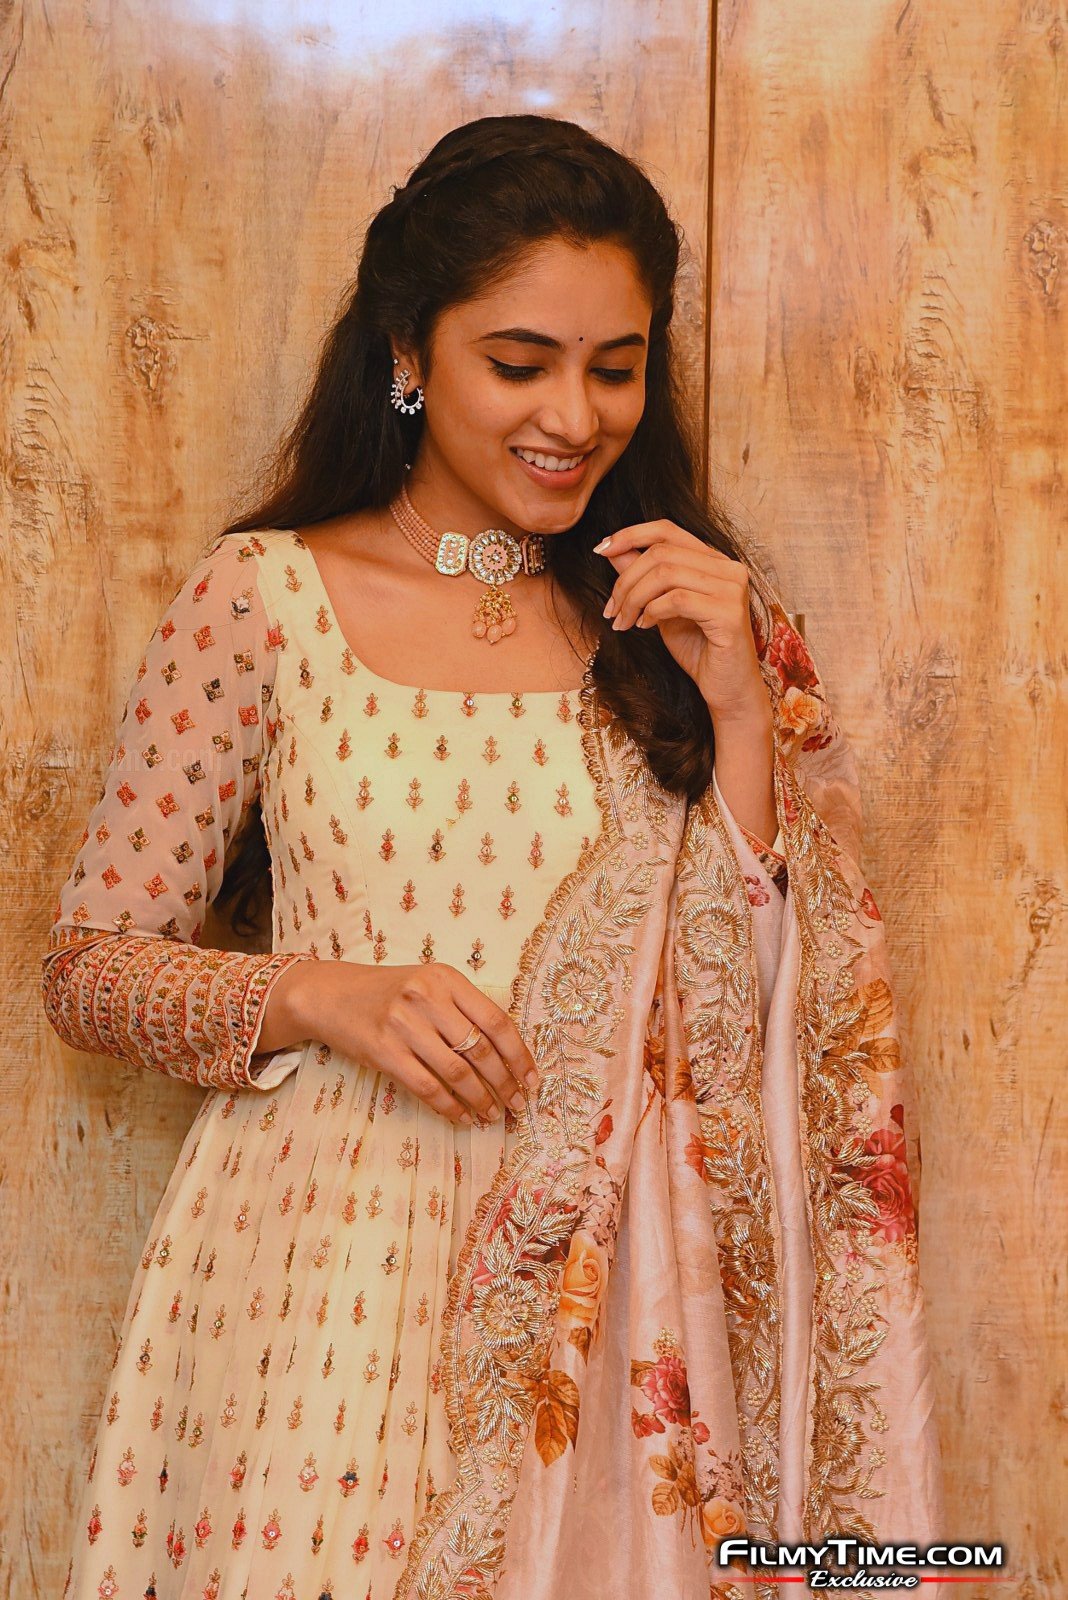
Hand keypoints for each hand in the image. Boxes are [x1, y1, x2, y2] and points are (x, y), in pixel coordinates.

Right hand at [264, 960, 538, 1125]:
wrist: (332, 995)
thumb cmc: (389, 992)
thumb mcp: (430, 984)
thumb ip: (464, 1007)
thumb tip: (508, 1052)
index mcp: (446, 979)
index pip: (496, 1020)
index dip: (519, 1055)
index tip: (532, 1079)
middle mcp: (426, 998)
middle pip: (480, 1050)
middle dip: (505, 1082)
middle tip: (517, 1104)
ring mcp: (403, 1026)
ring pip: (456, 1073)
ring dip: (481, 1099)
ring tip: (492, 1114)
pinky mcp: (384, 1052)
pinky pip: (427, 1088)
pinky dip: (450, 1107)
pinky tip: (462, 1116)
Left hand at [593, 521, 770, 724]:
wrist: (727, 690)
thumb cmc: (698, 650)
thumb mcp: (661, 608)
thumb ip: (643, 578)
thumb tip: (612, 550)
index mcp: (714, 560)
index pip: (667, 530)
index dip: (630, 535)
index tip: (600, 550)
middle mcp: (728, 568)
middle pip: (661, 552)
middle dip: (626, 580)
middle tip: (611, 609)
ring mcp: (732, 589)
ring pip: (665, 574)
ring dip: (634, 598)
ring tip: (623, 621)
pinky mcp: (729, 613)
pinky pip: (676, 600)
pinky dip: (652, 611)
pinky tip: (645, 626)